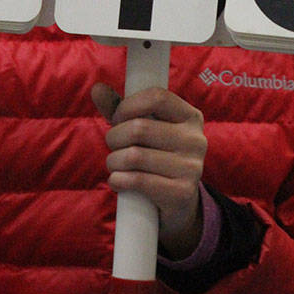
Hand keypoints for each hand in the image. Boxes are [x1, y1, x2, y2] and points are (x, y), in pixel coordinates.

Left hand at [92, 83, 207, 258]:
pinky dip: (118, 180)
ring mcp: (192, 167)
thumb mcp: (143, 130)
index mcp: (190, 116)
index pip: (158, 97)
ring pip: (134, 156)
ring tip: (115, 164)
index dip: (128, 106)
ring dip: (113, 161)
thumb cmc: (156, 157)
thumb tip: (97, 88)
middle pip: (140, 128)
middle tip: (114, 146)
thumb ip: (120, 108)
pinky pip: (138, 181)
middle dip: (115, 137)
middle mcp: (196, 139)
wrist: (178, 204)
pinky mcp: (182, 193)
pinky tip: (117, 180)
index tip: (118, 118)